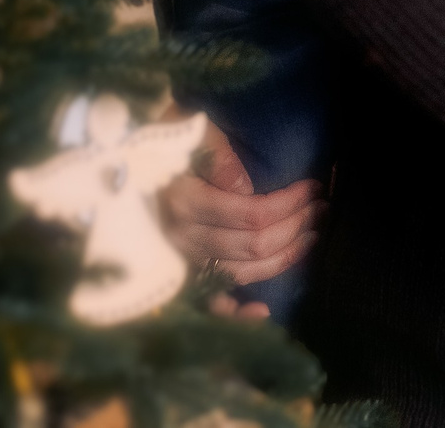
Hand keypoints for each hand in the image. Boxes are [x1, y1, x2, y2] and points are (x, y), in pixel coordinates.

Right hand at [159, 125, 322, 306]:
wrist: (121, 165)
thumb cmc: (162, 142)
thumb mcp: (187, 131)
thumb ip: (217, 154)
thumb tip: (246, 188)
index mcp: (186, 201)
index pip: (251, 214)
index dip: (289, 204)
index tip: (314, 188)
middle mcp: (184, 237)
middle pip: (254, 245)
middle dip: (297, 227)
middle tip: (322, 207)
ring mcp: (183, 260)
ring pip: (243, 272)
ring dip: (285, 257)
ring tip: (313, 235)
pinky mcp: (182, 272)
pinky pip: (209, 303)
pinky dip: (236, 313)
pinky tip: (262, 311)